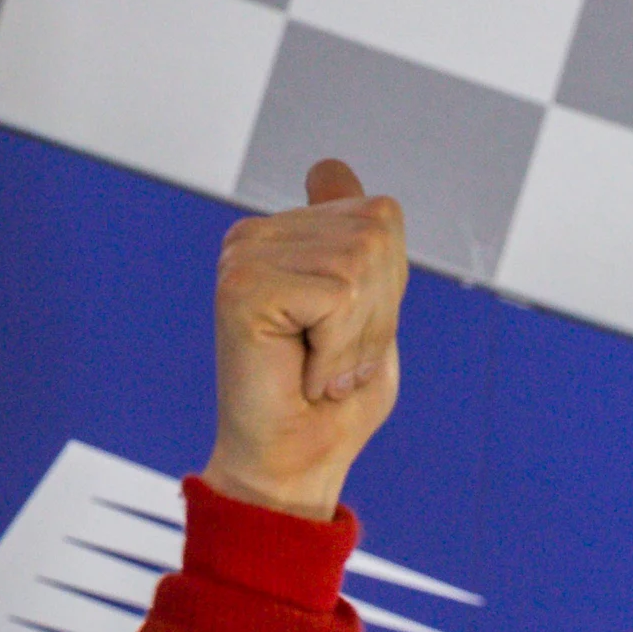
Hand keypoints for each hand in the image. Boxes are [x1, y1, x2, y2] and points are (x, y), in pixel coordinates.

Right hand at [206, 160, 407, 520]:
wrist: (294, 463)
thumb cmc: (332, 404)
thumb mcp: (370, 313)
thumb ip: (362, 244)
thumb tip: (329, 167)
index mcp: (290, 234)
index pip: (380, 213)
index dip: (390, 282)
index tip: (349, 330)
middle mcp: (260, 234)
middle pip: (378, 235)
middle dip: (380, 313)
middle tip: (337, 360)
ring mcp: (246, 254)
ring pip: (362, 267)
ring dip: (360, 338)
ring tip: (321, 370)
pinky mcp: (242, 284)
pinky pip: (340, 297)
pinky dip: (340, 351)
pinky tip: (307, 376)